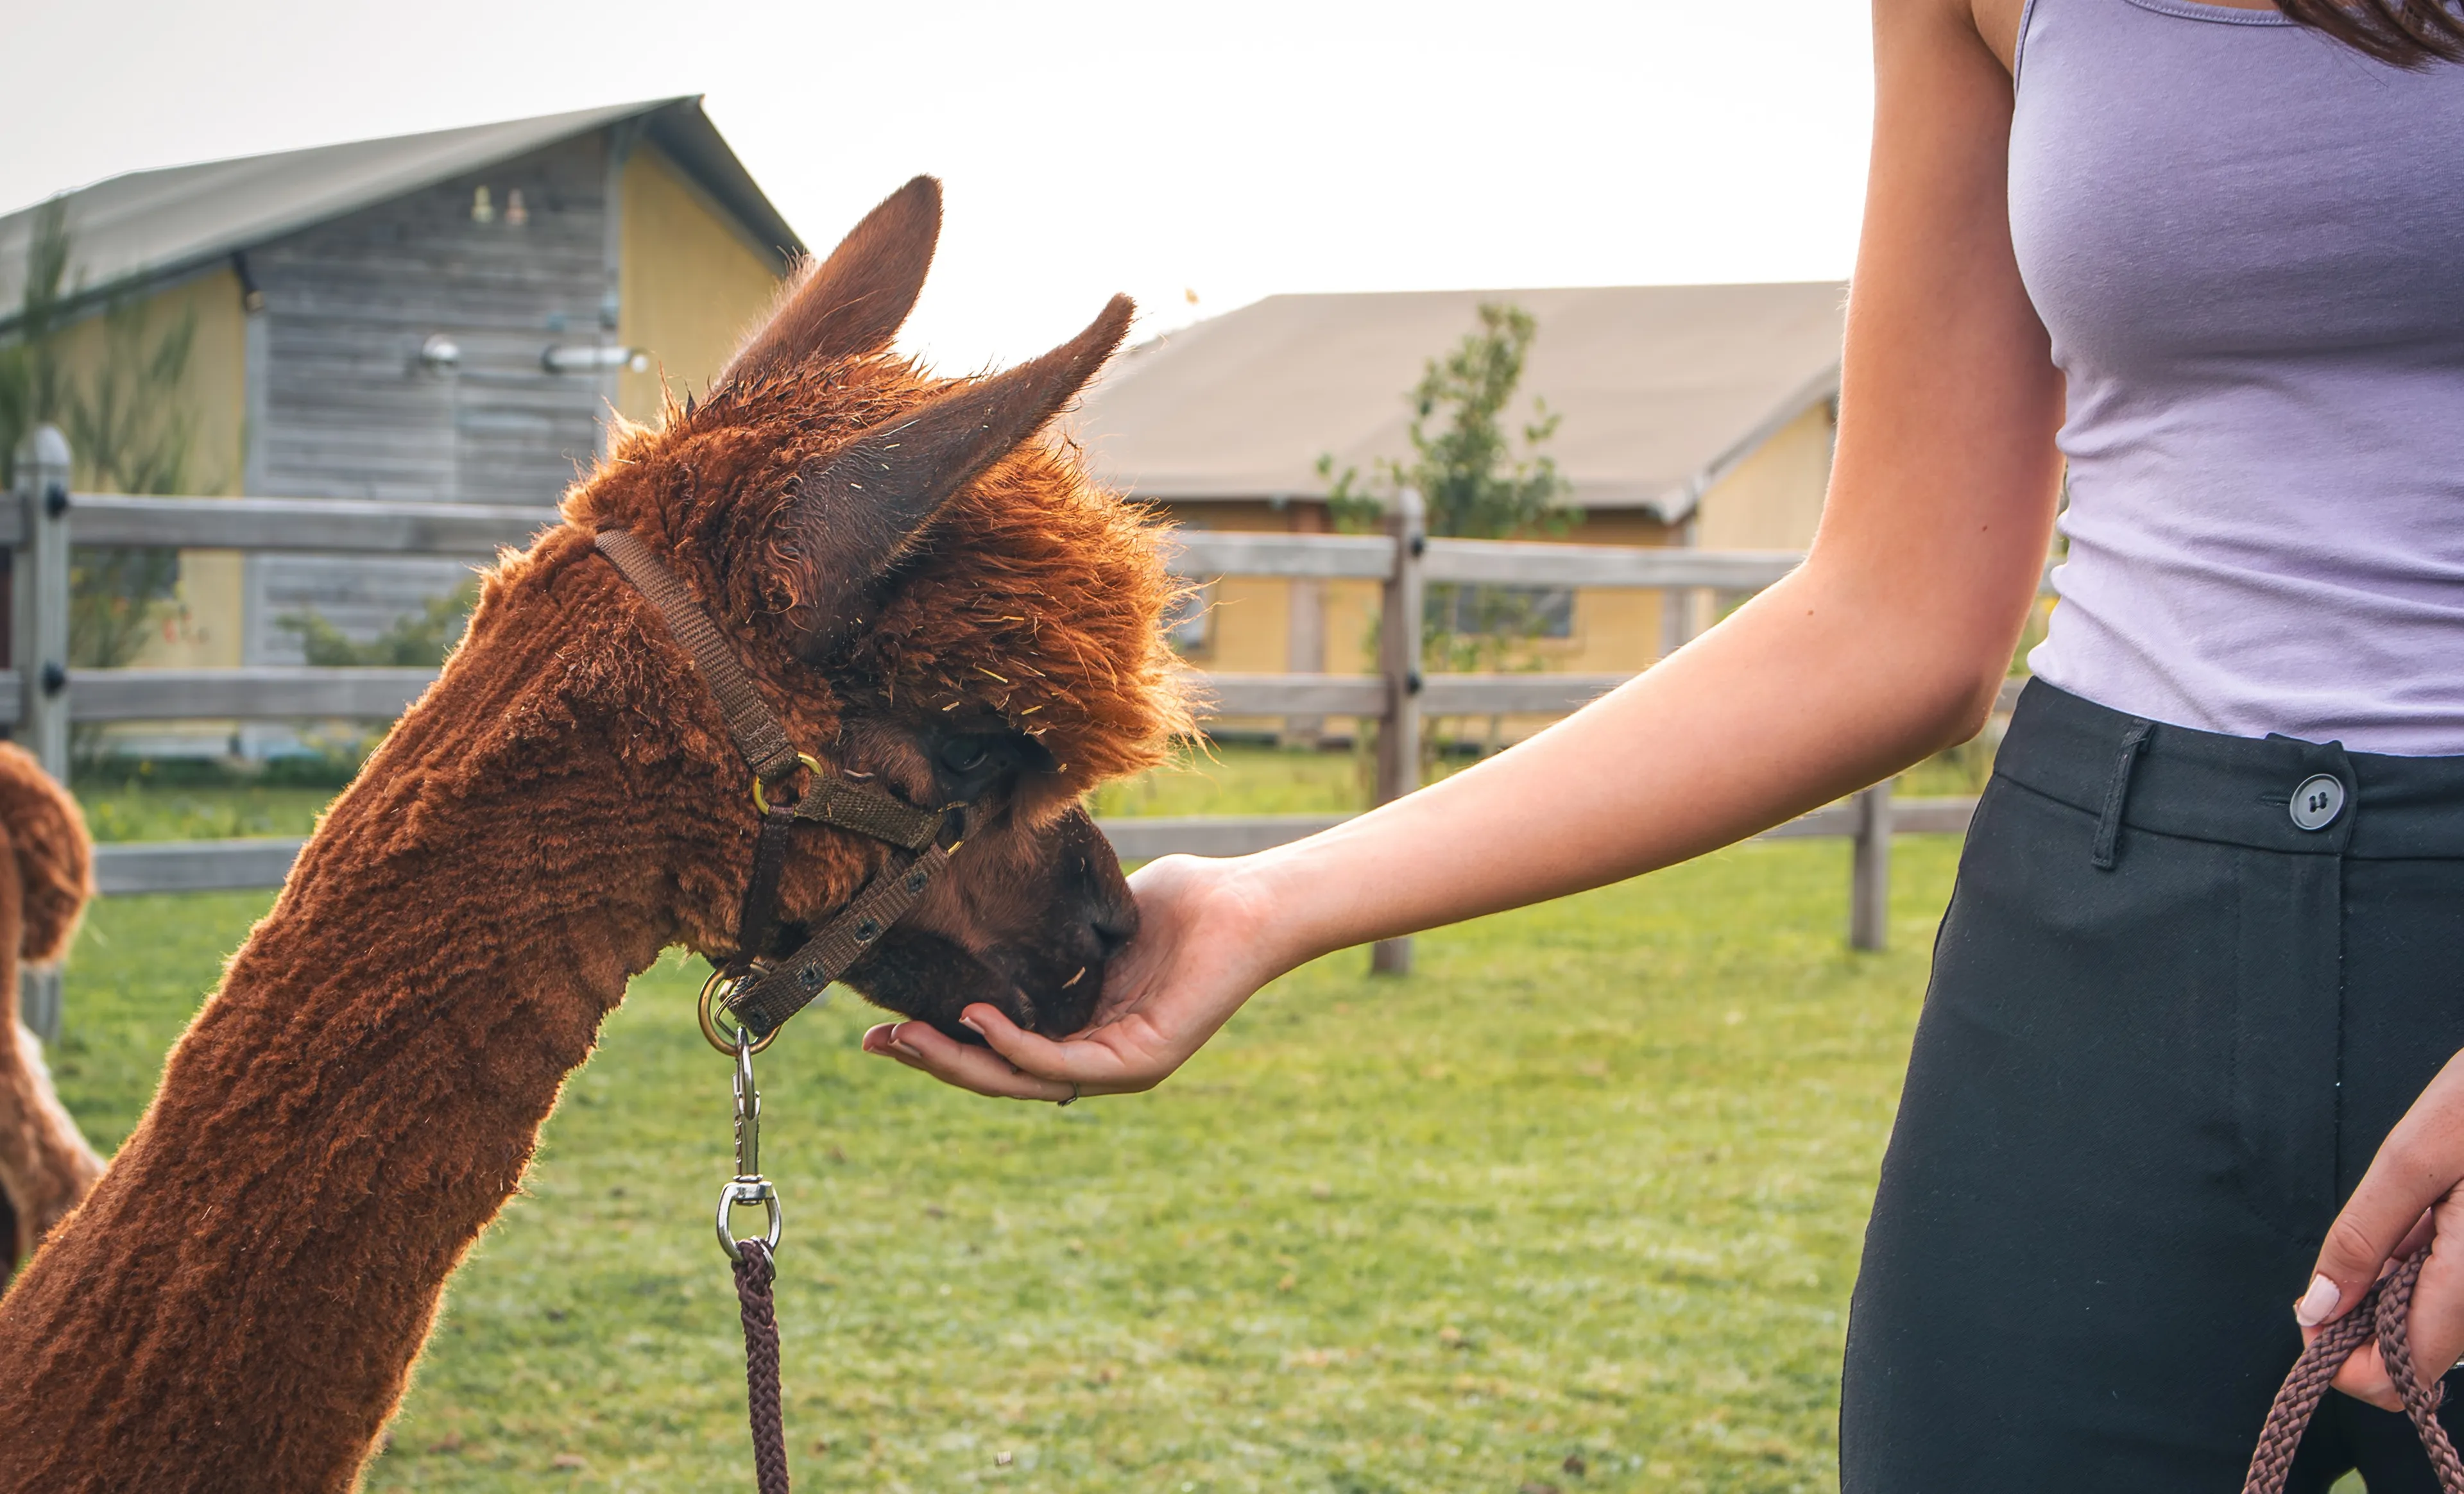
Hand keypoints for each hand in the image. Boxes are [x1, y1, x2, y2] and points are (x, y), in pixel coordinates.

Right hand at [860, 852, 1294, 1100]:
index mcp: (1083, 1030)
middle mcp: (1099, 1059)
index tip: (886, 1026)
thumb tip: (983, 909)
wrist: (1248, 900)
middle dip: (934, 1060)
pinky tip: (977, 1021)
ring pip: (1025, 1079)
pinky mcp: (1145, 1060)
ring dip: (961, 1061)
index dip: (942, 1041)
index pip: (1000, 1050)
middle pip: (1001, 1075)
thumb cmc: (1182, 901)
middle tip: (877, 1042)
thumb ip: (1043, 931)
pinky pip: (1066, 1065)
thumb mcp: (1091, 919)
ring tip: (909, 1038)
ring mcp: (1122, 1066)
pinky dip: (1016, 1047)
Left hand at [2296, 1049, 2463, 1409]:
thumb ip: (2364, 1239)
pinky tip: (2423, 1222)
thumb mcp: (2415, 1157)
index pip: (2397, 1381)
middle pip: (2412, 1358)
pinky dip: (2418, 1271)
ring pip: (2430, 1325)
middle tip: (2346, 1260)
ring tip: (2399, 1224)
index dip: (2340, 1358)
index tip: (2313, 1309)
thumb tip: (2316, 1310)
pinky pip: (2450, 1293)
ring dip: (2389, 1291)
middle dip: (2360, 1321)